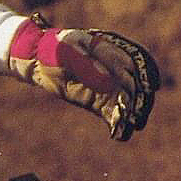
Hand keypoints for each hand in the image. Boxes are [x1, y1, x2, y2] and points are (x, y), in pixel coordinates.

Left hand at [4, 18, 158, 139]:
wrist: (36, 58)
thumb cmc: (51, 49)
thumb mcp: (64, 51)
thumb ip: (85, 64)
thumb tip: (109, 81)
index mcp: (108, 46)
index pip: (129, 60)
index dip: (139, 73)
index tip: (143, 88)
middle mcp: (113, 65)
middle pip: (136, 81)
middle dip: (141, 96)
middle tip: (141, 111)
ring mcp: (106, 83)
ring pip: (126, 98)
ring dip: (133, 112)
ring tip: (135, 125)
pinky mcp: (98, 99)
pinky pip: (111, 111)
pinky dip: (117, 122)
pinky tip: (120, 134)